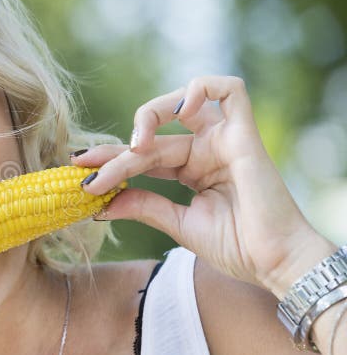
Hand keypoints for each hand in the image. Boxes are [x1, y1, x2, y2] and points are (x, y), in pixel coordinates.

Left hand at [73, 75, 335, 292]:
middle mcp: (206, 150)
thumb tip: (100, 202)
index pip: (143, 157)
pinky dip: (199, 90)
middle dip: (116, 152)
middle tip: (87, 168)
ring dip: (148, 117)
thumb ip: (142, 205)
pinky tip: (177, 113)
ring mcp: (224, 139)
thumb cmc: (235, 247)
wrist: (274, 264)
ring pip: (177, 108)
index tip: (79, 174)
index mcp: (191, 169)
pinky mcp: (245, 135)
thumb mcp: (176, 224)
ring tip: (134, 146)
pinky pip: (230, 90)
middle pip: (152, 137)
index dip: (110, 162)